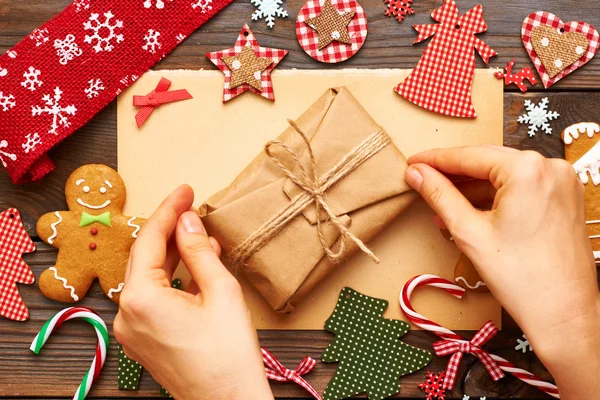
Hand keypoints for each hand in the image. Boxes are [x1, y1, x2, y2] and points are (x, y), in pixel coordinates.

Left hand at [114, 185, 272, 399]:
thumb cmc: (228, 354)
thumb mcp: (220, 291)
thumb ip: (198, 251)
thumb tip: (187, 221)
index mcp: (140, 298)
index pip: (150, 240)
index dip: (169, 210)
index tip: (186, 190)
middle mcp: (127, 313)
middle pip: (145, 257)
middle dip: (169, 229)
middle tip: (191, 205)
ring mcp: (132, 329)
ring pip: (149, 277)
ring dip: (173, 254)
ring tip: (200, 235)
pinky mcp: (144, 340)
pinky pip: (153, 298)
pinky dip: (173, 279)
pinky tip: (196, 266)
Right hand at [404, 146, 599, 398]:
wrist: (564, 314)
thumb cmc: (522, 278)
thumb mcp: (469, 232)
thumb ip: (439, 195)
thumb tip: (417, 174)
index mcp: (527, 169)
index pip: (469, 155)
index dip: (435, 159)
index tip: (413, 162)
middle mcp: (549, 167)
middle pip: (487, 162)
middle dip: (453, 174)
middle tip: (421, 179)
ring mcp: (561, 182)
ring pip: (503, 175)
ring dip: (472, 188)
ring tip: (441, 204)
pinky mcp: (564, 197)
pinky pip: (520, 187)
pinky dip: (494, 197)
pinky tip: (469, 212)